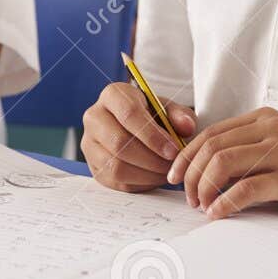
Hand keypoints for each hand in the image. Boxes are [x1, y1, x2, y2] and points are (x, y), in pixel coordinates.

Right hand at [81, 81, 196, 191]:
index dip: (153, 135)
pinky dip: (140, 183)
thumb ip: (180, 116)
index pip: (129, 114)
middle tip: (172, 165)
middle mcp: (94, 117)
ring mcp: (90, 144)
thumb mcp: (168, 109)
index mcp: (113, 95)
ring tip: (165, 171)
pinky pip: (115, 182)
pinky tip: (154, 176)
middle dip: (152, 159)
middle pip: (120, 143)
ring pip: (116, 166)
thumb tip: (187, 127)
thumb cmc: (151, 116)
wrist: (134, 128)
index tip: (173, 149)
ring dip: (147, 174)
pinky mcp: (94, 166)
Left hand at [168, 106, 277, 222]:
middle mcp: (271, 128)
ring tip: (201, 207)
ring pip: (222, 163)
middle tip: (186, 198)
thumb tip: (206, 172)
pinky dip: (225, 203)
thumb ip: (250, 155)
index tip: (174, 178)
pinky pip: (245, 188)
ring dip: (203, 187)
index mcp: (265, 119)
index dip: (186, 156)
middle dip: (189, 174)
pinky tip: (219, 214)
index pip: (210, 132)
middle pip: (211, 146)